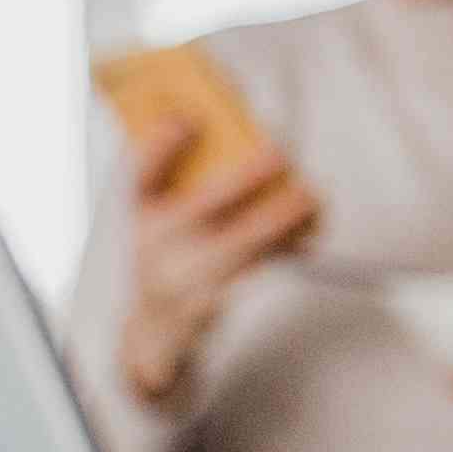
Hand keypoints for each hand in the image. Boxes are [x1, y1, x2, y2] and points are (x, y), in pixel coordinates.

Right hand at [116, 113, 317, 404]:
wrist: (158, 333)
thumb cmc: (169, 258)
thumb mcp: (159, 219)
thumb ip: (183, 179)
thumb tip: (232, 130)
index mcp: (143, 215)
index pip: (142, 174)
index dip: (159, 143)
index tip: (185, 119)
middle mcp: (157, 245)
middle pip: (206, 204)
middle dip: (248, 176)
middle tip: (279, 153)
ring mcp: (186, 276)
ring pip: (245, 241)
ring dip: (285, 214)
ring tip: (309, 194)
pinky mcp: (216, 300)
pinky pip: (262, 267)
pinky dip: (291, 245)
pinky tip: (310, 230)